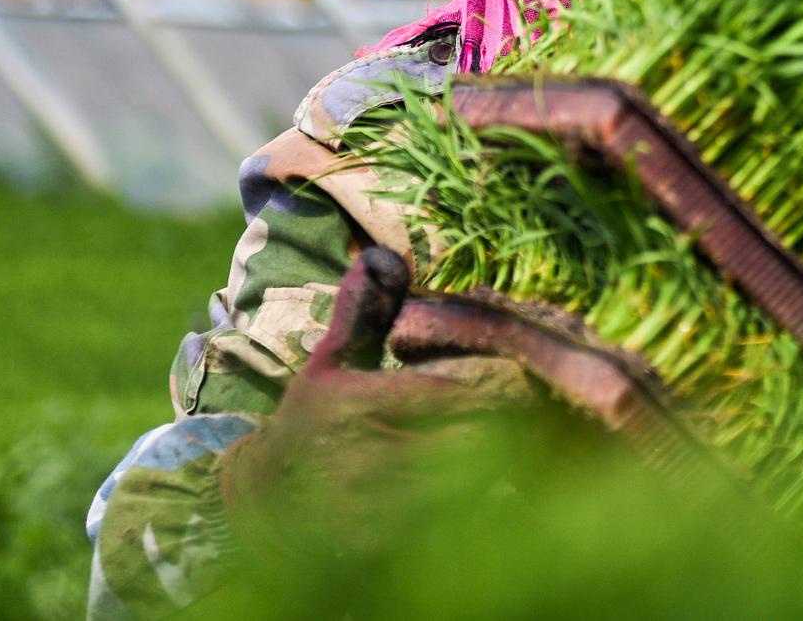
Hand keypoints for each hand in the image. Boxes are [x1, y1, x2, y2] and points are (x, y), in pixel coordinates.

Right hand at [218, 247, 499, 541]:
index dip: (490, 389)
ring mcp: (375, 509)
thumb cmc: (312, 423)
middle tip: (538, 412)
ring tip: (527, 448)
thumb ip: (363, 315)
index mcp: (356, 405)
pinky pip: (451, 526)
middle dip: (505, 428)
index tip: (523, 377)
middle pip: (464, 442)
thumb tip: (382, 255)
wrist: (265, 506)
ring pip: (464, 487)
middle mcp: (366, 458)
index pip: (442, 395)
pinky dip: (479, 509)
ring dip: (500, 468)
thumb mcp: (328, 365)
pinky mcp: (382, 546)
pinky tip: (499, 491)